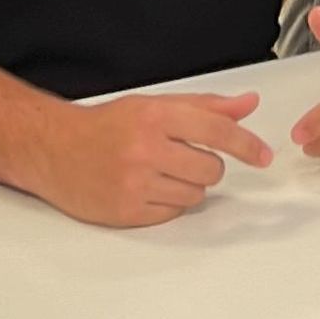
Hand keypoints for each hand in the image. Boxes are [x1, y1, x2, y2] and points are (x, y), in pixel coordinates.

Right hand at [32, 90, 271, 227]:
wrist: (55, 150)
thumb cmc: (107, 126)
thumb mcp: (155, 105)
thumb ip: (205, 107)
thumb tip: (247, 105)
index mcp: (156, 116)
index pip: (217, 130)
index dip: (246, 144)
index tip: (264, 155)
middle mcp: (147, 149)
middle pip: (211, 169)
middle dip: (207, 165)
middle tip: (184, 157)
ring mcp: (135, 183)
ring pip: (195, 194)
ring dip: (189, 185)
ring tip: (161, 172)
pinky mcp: (126, 211)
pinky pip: (172, 213)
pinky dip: (170, 203)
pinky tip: (149, 188)